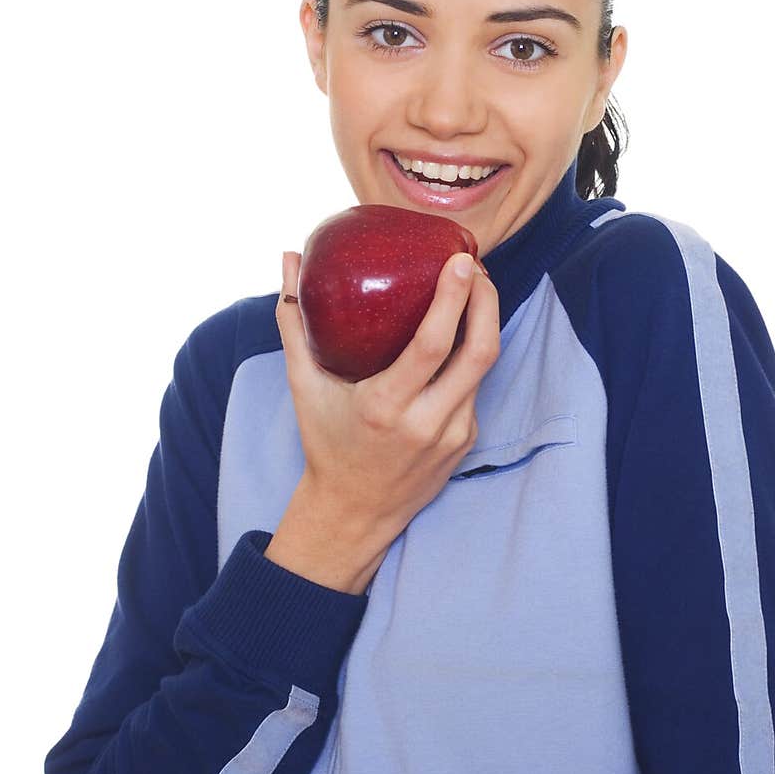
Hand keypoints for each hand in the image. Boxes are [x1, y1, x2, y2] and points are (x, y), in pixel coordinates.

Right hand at [275, 247, 499, 580]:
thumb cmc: (327, 444)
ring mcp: (453, 434)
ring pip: (485, 367)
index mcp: (385, 407)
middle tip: (477, 266)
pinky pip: (476, 387)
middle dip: (487, 301)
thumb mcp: (303, 386)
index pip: (432, 346)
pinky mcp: (467, 440)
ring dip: (485, 322)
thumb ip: (293, 323)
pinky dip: (471, 354)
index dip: (453, 299)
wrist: (355, 513)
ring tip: (474, 288)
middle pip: (479, 352)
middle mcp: (427, 423)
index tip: (462, 261)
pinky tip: (461, 331)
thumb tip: (287, 260)